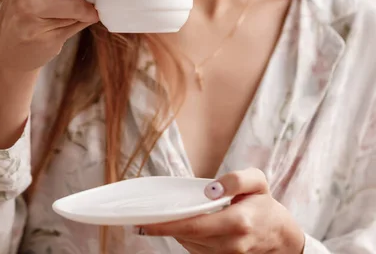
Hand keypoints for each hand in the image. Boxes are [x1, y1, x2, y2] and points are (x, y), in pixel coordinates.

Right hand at [0, 0, 97, 73]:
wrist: (7, 54)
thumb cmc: (23, 16)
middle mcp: (26, 2)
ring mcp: (36, 23)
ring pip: (77, 9)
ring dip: (85, 12)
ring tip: (80, 14)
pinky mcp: (48, 41)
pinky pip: (76, 27)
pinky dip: (79, 24)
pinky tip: (69, 26)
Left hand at [137, 168, 305, 253]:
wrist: (281, 236)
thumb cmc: (265, 205)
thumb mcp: (258, 182)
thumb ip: (237, 179)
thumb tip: (211, 189)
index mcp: (238, 222)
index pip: (194, 226)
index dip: (167, 225)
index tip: (145, 222)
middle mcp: (231, 243)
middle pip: (188, 236)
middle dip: (165, 227)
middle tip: (144, 217)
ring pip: (189, 243)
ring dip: (176, 231)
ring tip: (168, 216)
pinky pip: (196, 249)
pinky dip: (186, 237)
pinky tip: (183, 225)